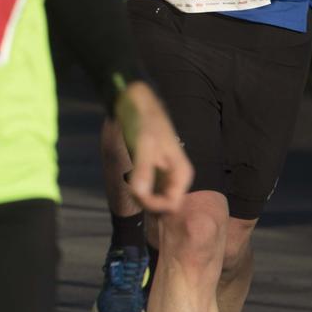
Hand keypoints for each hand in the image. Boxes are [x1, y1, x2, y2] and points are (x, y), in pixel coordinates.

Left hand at [114, 81, 191, 215]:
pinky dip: (140, 192)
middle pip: (165, 206)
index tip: (135, 193)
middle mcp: (178, 178)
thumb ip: (143, 170)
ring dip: (143, 198)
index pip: (172, 204)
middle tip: (130, 189)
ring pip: (157, 200)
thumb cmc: (145, 123)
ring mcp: (167, 176)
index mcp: (182, 174)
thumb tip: (140, 193)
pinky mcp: (156, 173)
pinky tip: (131, 184)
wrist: (139, 105)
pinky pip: (151, 191)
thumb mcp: (144, 145)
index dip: (153, 204)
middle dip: (147, 202)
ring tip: (130, 185)